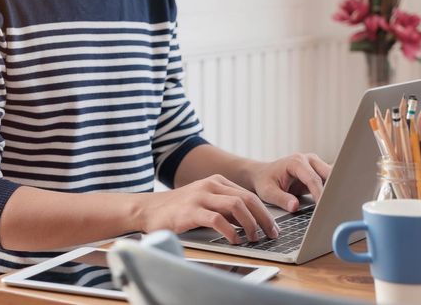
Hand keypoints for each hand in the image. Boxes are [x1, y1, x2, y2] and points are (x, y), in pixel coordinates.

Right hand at [136, 175, 278, 243]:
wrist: (148, 209)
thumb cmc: (178, 209)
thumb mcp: (205, 201)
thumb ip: (224, 208)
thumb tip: (249, 222)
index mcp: (217, 181)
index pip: (249, 195)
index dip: (264, 212)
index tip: (273, 227)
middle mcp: (210, 185)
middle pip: (247, 199)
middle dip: (263, 218)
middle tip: (271, 234)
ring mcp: (200, 197)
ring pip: (236, 206)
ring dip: (249, 224)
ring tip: (253, 238)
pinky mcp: (190, 211)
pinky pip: (216, 219)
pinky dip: (230, 231)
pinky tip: (234, 240)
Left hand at [250, 153, 331, 211]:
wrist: (262, 175)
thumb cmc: (264, 182)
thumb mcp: (268, 192)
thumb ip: (281, 199)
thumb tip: (295, 207)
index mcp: (296, 162)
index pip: (313, 179)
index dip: (320, 194)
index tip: (323, 208)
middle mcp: (308, 160)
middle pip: (328, 174)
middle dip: (332, 190)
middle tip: (335, 207)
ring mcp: (315, 164)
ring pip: (333, 176)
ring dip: (335, 189)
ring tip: (336, 205)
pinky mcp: (318, 171)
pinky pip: (330, 180)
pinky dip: (332, 190)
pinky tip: (333, 202)